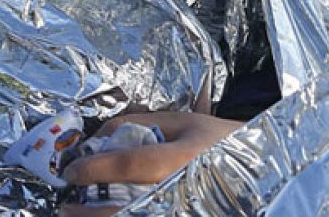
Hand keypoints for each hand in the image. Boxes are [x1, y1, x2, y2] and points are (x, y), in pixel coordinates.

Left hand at [58, 111, 242, 215]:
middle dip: (90, 212)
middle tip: (66, 208)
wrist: (262, 164)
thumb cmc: (219, 139)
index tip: (73, 170)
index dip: (95, 168)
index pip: (130, 164)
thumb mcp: (183, 120)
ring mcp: (187, 210)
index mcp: (183, 158)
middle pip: (127, 210)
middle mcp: (184, 190)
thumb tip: (99, 135)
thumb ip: (140, 122)